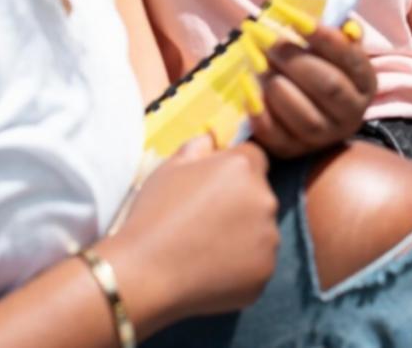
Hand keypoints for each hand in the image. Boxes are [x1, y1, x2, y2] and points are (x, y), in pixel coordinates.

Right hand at [100, 138, 278, 330]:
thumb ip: (199, 146)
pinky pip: (258, 259)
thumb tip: (214, 140)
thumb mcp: (170, 166)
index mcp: (243, 167)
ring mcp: (268, 237)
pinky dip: (242, 262)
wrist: (144, 272)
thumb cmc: (153, 214)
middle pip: (259, 193)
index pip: (253, 157)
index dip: (232, 169)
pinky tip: (211, 266)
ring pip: (261, 227)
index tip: (212, 186)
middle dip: (239, 200)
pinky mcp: (265, 270)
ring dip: (243, 232)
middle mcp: (265, 198)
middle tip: (204, 218)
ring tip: (205, 245)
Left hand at [250, 26, 376, 158]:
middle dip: (294, 59)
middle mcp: (351, 114)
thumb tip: (338, 24)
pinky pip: (275, 135)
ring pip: (304, 115)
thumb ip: (336, 33)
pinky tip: (246, 85)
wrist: (305, 108)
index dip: (323, 36)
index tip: (294, 17)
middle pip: (328, 86)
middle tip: (266, 38)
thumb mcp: (332, 48)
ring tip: (256, 61)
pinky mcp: (293, 150)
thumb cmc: (317, 66)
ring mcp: (323, 137)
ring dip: (276, 83)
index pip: (349, 58)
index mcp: (364, 83)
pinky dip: (258, 110)